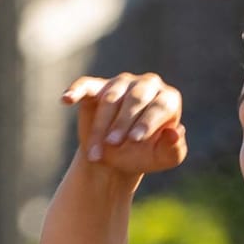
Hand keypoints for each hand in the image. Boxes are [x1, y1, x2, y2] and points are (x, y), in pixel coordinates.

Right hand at [64, 71, 186, 181]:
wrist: (114, 160)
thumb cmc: (143, 156)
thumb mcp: (163, 159)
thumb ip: (174, 148)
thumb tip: (176, 131)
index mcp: (168, 99)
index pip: (160, 105)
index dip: (147, 122)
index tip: (135, 140)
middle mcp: (146, 84)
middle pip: (135, 99)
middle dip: (123, 123)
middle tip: (113, 144)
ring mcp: (121, 83)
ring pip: (110, 98)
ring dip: (102, 125)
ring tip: (96, 152)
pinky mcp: (96, 86)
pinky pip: (86, 84)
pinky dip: (76, 90)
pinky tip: (66, 99)